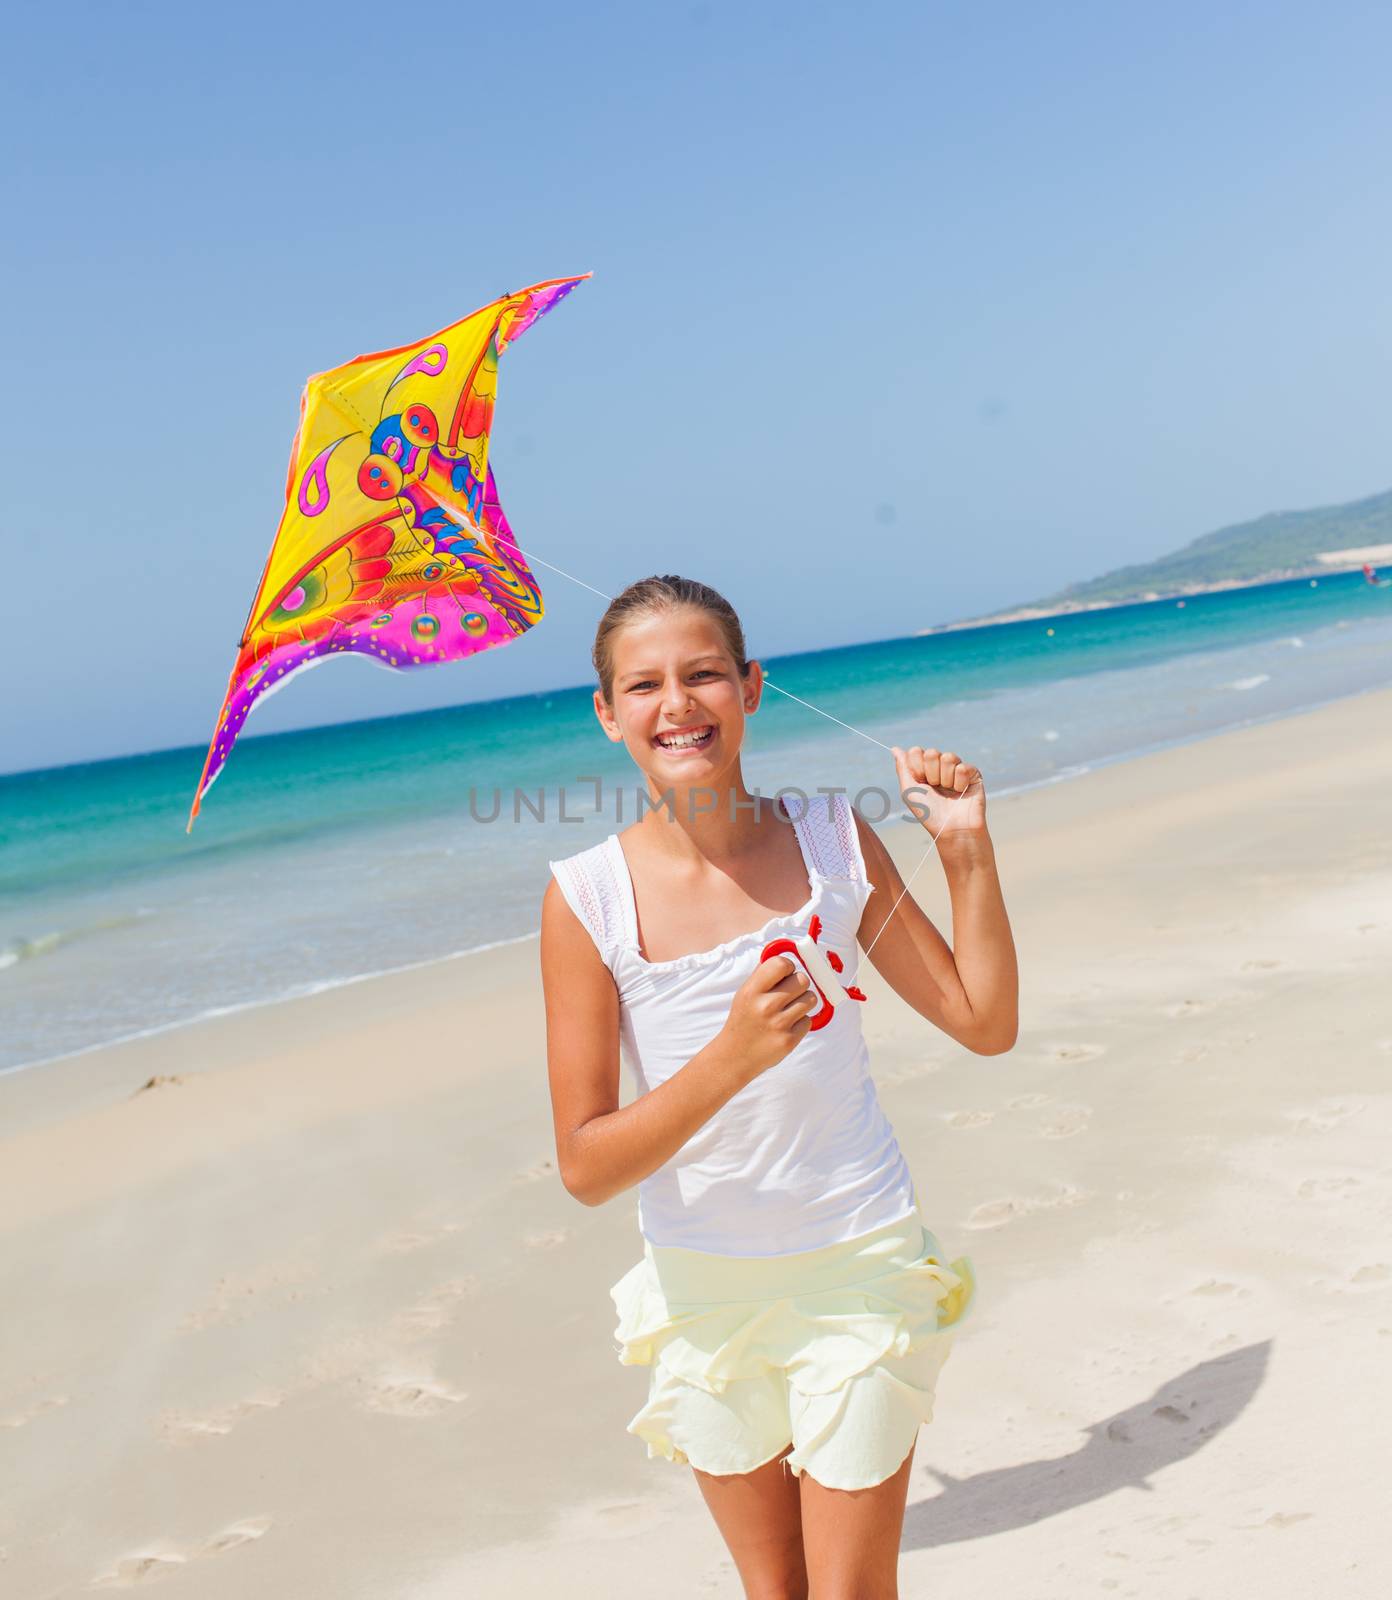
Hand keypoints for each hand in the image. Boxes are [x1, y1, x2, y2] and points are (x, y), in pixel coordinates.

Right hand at [719, 956, 818, 1084]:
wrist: (735, 1055)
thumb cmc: (745, 1018)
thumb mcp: (746, 993)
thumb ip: (765, 974)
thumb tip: (789, 955)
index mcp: (752, 990)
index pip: (782, 964)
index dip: (788, 967)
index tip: (786, 974)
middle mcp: (765, 1006)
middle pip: (802, 980)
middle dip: (799, 985)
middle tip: (788, 994)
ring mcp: (778, 1024)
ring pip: (811, 999)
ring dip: (803, 1003)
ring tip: (787, 1011)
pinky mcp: (788, 1040)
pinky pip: (809, 1020)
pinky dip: (801, 1022)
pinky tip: (786, 1027)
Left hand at [891, 745, 986, 836]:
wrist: (952, 829)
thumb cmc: (929, 813)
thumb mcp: (909, 791)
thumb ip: (903, 768)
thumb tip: (895, 748)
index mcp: (924, 769)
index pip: (916, 751)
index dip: (916, 768)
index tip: (920, 783)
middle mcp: (940, 767)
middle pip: (932, 752)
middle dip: (931, 773)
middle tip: (935, 788)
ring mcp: (957, 769)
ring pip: (949, 757)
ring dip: (946, 779)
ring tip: (949, 792)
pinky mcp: (973, 774)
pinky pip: (963, 767)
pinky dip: (959, 783)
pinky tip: (961, 792)